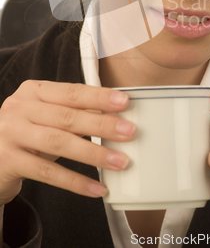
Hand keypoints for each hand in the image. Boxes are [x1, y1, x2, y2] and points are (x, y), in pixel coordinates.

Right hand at [0, 80, 134, 205]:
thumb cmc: (26, 134)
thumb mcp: (46, 117)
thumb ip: (73, 113)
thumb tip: (114, 116)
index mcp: (33, 91)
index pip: (71, 92)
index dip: (99, 97)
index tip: (124, 101)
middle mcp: (20, 108)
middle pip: (68, 116)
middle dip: (102, 124)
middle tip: (129, 131)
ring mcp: (11, 133)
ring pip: (59, 142)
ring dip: (94, 153)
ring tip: (119, 161)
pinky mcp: (8, 161)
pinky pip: (47, 172)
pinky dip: (75, 181)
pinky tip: (96, 188)